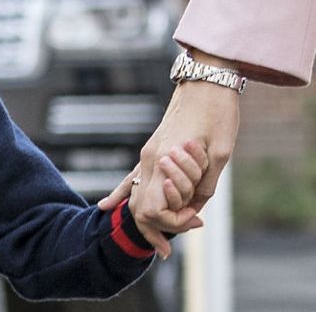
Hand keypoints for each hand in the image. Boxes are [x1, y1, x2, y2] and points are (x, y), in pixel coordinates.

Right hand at [99, 53, 239, 251]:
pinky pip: (130, 177)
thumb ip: (205, 183)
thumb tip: (195, 206)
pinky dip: (120, 194)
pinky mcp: (152, 148)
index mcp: (163, 159)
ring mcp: (147, 153)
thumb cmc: (217, 113)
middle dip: (155, 230)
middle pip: (139, 207)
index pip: (153, 208)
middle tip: (171, 246)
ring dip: (145, 219)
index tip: (195, 221)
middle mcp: (149, 159)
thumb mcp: (221, 153)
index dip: (172, 222)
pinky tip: (105, 206)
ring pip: (134, 194)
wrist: (206, 81)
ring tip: (157, 241)